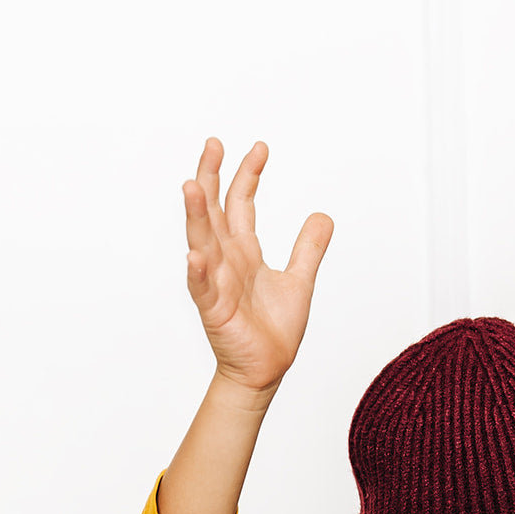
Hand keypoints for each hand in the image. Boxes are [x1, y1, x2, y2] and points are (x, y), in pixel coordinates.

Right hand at [183, 139, 333, 392]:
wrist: (267, 369)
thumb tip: (323, 215)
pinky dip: (199, 272)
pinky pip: (203, 288)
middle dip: (211, 178)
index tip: (261, 148)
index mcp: (243, 251)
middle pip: (213, 211)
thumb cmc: (274, 329)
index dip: (248, 175)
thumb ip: (308, 248)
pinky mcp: (215, 310)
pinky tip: (195, 254)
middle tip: (213, 144)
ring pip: (202, 242)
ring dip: (196, 215)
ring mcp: (217, 283)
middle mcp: (226, 260)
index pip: (240, 203)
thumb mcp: (300, 280)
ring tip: (191, 186)